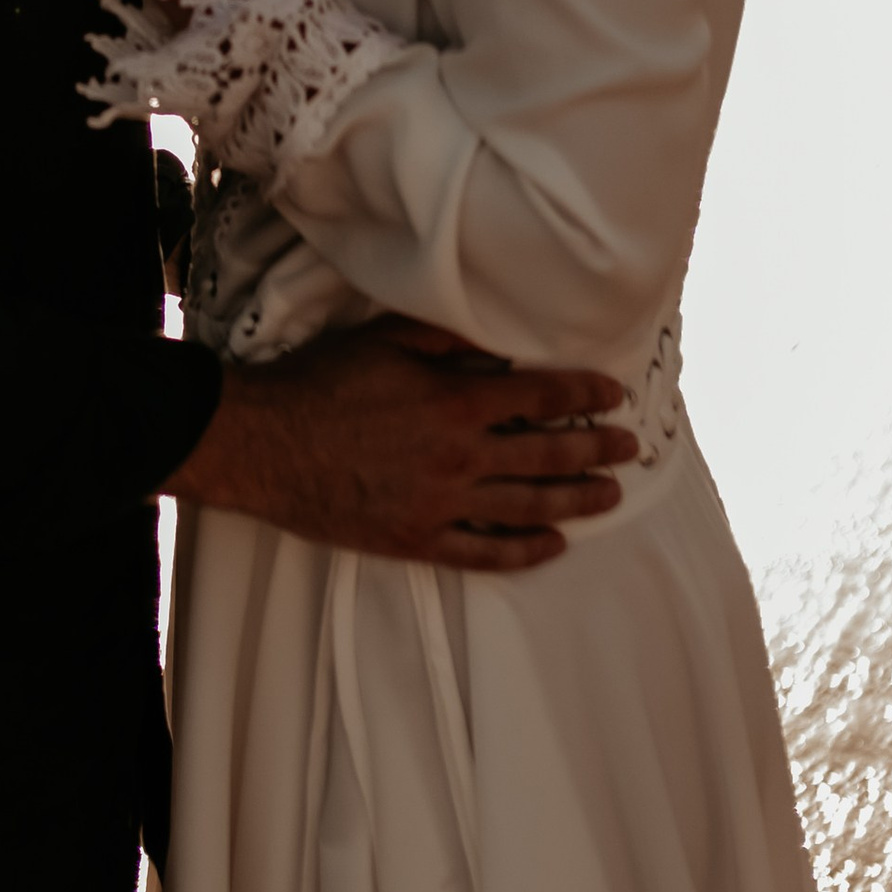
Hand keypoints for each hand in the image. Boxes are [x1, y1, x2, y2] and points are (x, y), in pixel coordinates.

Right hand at [172, 318, 633, 571]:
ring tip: (609, 494)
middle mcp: (459, 457)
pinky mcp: (417, 540)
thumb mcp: (383, 339)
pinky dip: (526, 551)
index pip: (540, 398)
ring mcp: (441, 505)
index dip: (583, 395)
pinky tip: (553, 544)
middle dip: (595, 450)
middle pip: (547, 456)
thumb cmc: (319, 384)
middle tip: (628, 448)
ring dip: (576, 500)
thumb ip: (446, 337)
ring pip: (528, 508)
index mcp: (455, 402)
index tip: (612, 396)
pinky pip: (485, 554)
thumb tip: (497, 338)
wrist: (263, 445)